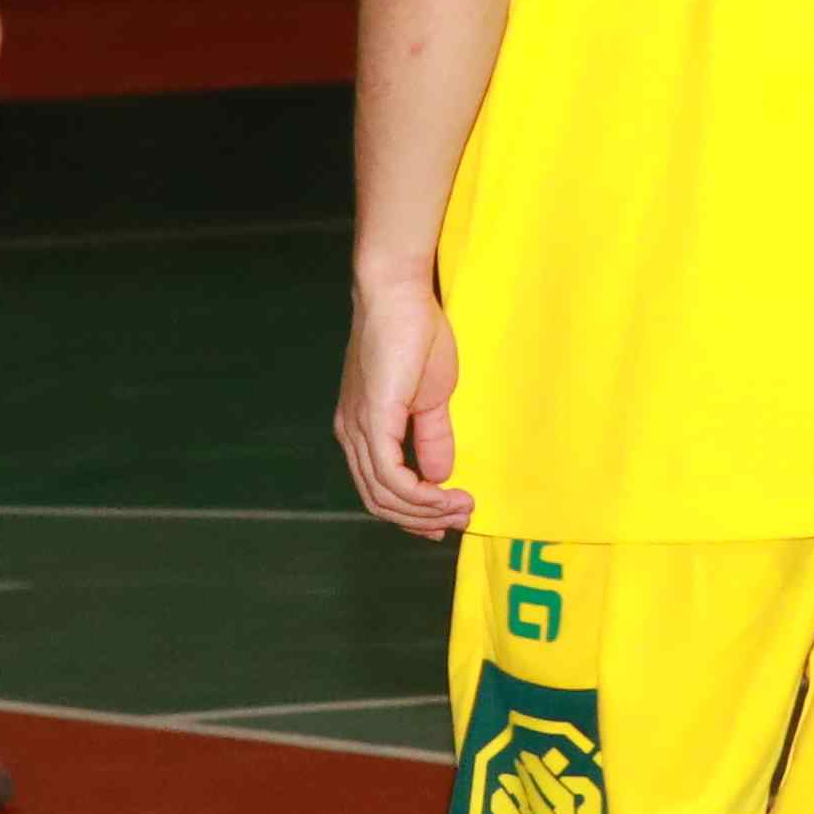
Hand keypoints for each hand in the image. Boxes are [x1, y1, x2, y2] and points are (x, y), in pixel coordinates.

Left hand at [335, 268, 467, 534]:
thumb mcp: (431, 397)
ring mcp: (357, 430)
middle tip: (460, 519)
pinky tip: (447, 494)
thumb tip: (442, 476)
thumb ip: (433, 437)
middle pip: (379, 501)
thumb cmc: (414, 333)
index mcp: (361, 429)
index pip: (379, 489)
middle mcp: (350, 435)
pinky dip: (420, 495)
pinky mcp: (371, 420)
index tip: (447, 520)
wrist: (398, 293)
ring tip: (463, 507)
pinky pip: (390, 476)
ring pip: (384, 495)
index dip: (412, 513)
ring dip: (426, 511)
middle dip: (421, 519)